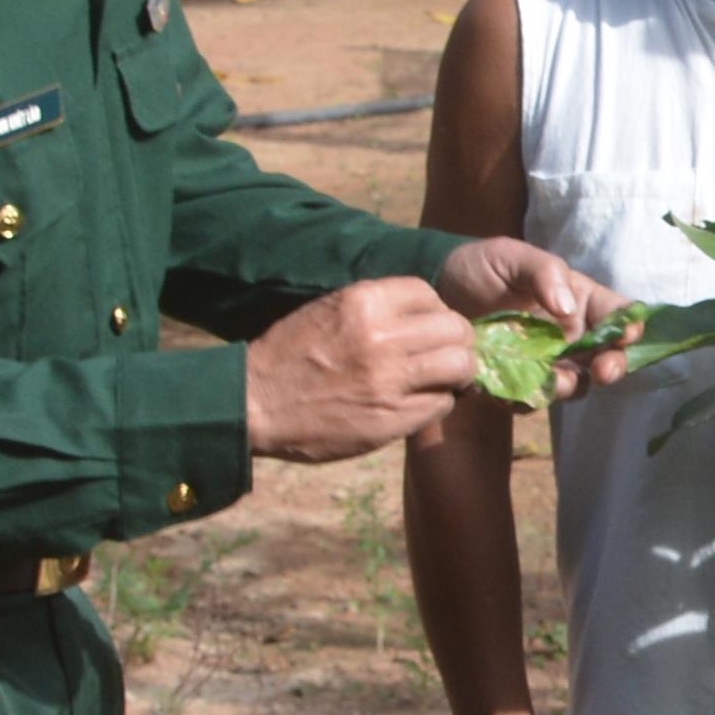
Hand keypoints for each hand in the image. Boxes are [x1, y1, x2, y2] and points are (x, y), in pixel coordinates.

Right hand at [244, 277, 480, 459]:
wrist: (255, 404)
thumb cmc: (291, 354)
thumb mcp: (331, 310)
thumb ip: (379, 309)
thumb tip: (430, 316)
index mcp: (364, 302)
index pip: (431, 296)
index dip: (436, 312)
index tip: (430, 327)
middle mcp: (382, 337)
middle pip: (456, 330)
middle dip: (457, 342)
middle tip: (447, 355)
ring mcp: (389, 380)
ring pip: (460, 367)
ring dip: (458, 373)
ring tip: (444, 379)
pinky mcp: (391, 419)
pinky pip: (441, 404)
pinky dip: (440, 402)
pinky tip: (422, 402)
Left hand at [434, 237, 638, 398]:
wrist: (438, 290)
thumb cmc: (483, 266)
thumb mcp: (512, 257)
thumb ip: (544, 273)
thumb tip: (568, 308)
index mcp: (579, 301)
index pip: (617, 315)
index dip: (630, 327)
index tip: (626, 335)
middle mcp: (570, 336)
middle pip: (607, 357)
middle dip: (612, 366)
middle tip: (604, 371)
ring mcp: (545, 363)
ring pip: (574, 384)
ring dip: (570, 386)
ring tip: (554, 381)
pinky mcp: (516, 383)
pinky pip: (531, 399)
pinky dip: (525, 398)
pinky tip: (508, 389)